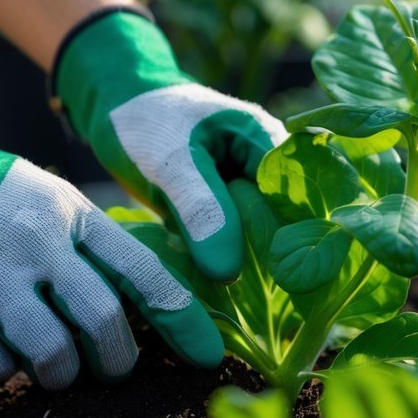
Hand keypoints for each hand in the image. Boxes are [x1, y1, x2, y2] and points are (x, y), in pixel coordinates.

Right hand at [0, 73, 221, 388]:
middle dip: (118, 360)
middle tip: (114, 367)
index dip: (183, 319)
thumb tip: (151, 300)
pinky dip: (8, 372)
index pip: (144, 271)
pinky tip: (4, 351)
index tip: (206, 355)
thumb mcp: (56, 202)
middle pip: (103, 320)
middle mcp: (38, 244)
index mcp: (74, 216)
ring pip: (52, 353)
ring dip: (64, 374)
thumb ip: (97, 245)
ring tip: (59, 367)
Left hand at [53, 9, 287, 280]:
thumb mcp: (171, 163)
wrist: (115, 109)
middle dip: (279, 261)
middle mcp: (266, 167)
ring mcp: (245, 190)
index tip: (288, 284)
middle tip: (267, 302)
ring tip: (242, 307)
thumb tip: (230, 271)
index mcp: (268, 140)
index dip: (300, 241)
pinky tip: (218, 294)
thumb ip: (202, 209)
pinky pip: (234, 244)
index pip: (302, 198)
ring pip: (263, 238)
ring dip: (253, 269)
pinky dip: (226, 265)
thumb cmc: (146, 122)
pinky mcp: (223, 211)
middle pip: (288, 222)